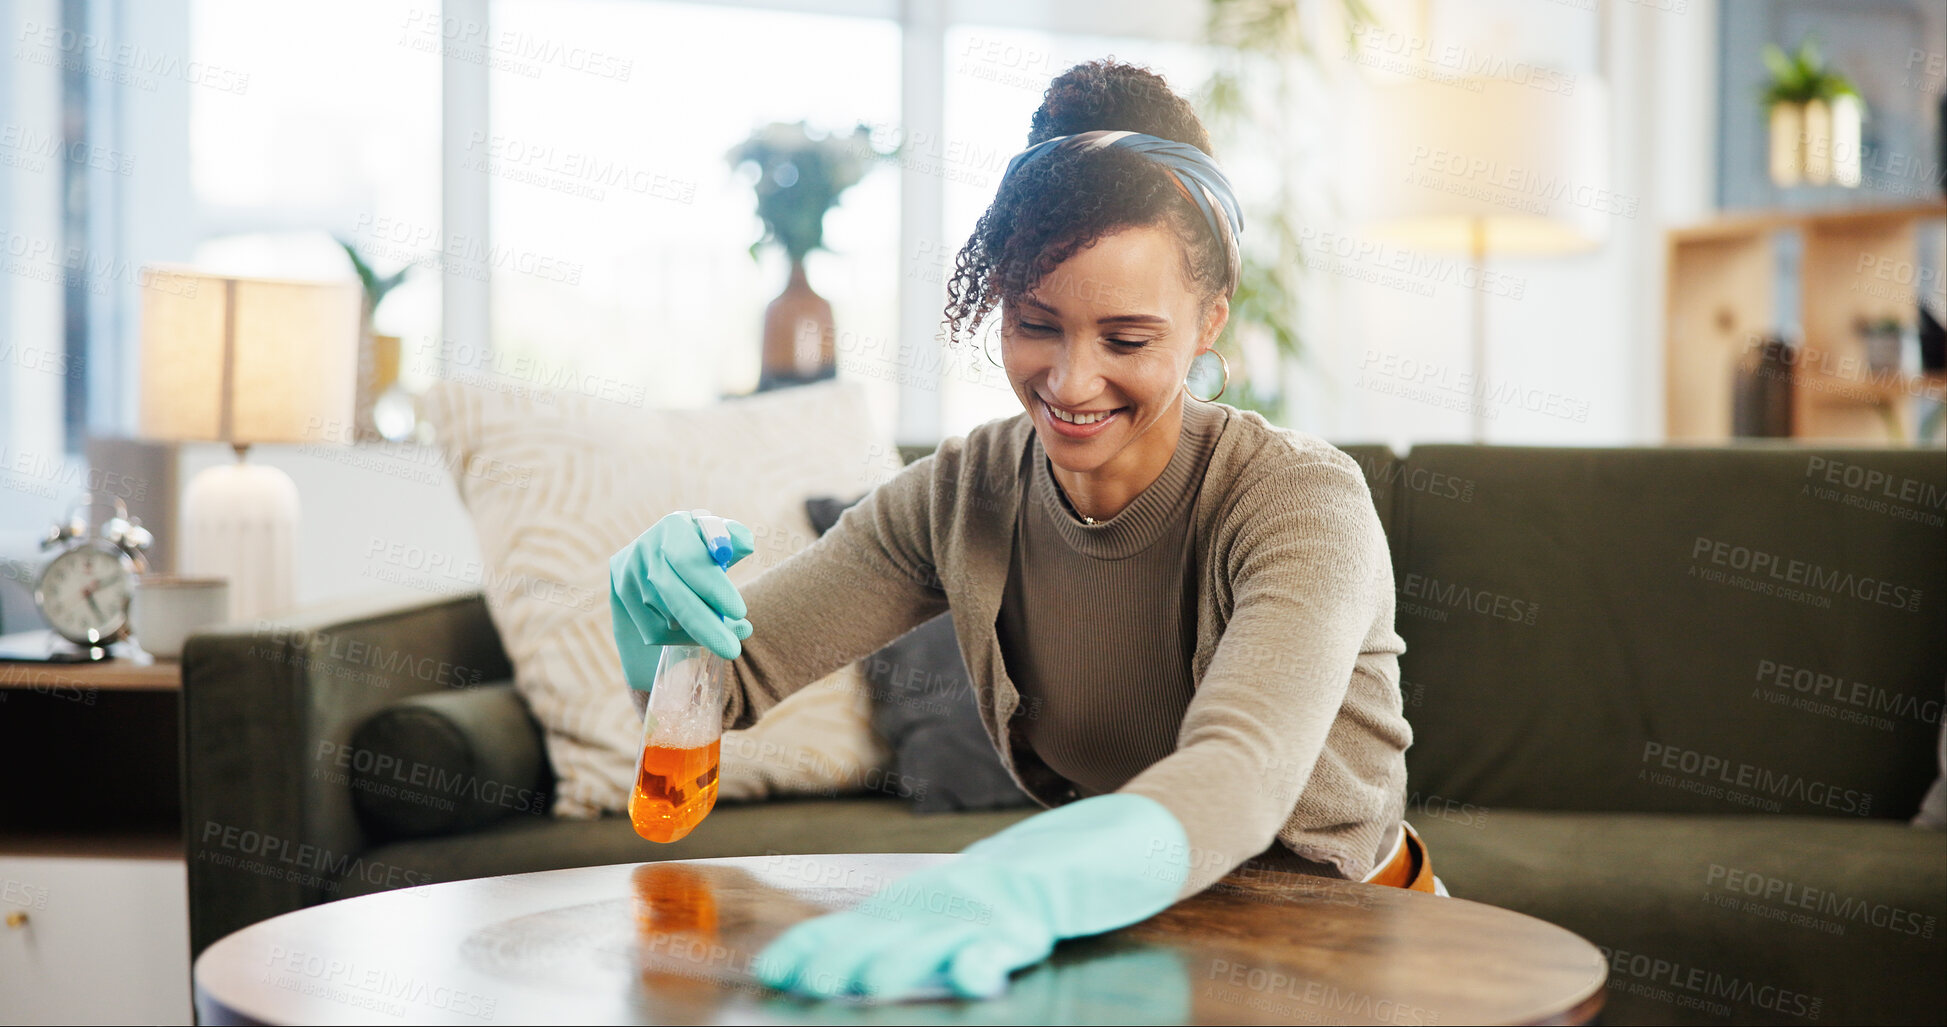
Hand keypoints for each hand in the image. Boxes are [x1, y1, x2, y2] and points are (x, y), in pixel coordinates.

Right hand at [609, 511, 755, 679]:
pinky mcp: (622, 597)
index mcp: (673, 527)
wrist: (655, 559)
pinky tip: (696, 630)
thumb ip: (734, 541)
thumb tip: (744, 545)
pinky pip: (655, 630)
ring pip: (667, 617)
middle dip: (707, 626)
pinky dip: (682, 636)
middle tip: (733, 650)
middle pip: (676, 595)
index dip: (714, 587)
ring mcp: (629, 575)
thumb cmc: (699, 549)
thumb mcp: (717, 539)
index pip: (691, 560)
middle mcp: (646, 549)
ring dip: (699, 630)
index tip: (740, 612)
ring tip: (721, 631)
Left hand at [754, 794, 1189, 1000]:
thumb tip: (881, 963)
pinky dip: (994, 954)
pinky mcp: (1049, 907)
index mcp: (938, 900)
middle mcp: (959, 898)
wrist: (1130, 834)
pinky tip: (977, 975)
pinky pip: (1017, 935)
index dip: (820, 946)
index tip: (775, 970)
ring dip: (904, 958)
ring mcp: (1003, 901)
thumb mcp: (987, 906)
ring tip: (867, 980)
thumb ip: (944, 930)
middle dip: (845, 956)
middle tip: (805, 980)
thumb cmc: (1054, 881)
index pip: (866, 924)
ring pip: (944, 934)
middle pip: (893, 929)